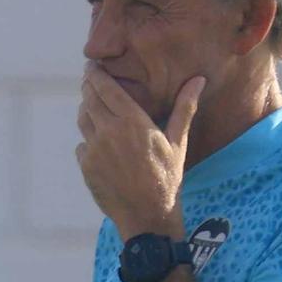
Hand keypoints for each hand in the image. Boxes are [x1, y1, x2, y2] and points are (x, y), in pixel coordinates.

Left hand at [75, 64, 202, 238]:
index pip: (106, 88)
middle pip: (90, 100)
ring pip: (83, 120)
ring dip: (87, 110)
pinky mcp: (85, 165)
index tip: (92, 65)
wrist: (148, 215)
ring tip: (93, 107)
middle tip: (90, 80)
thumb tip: (199, 80)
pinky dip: (89, 139)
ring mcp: (94, 149)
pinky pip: (82, 144)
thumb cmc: (168, 177)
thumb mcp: (178, 141)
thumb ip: (184, 107)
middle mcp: (109, 131)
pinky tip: (98, 141)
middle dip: (89, 88)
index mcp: (132, 121)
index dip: (96, 74)